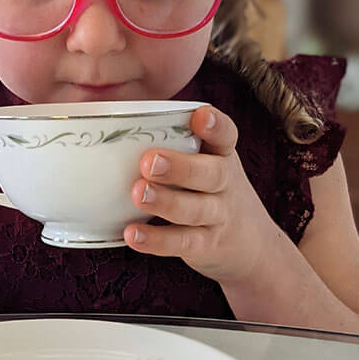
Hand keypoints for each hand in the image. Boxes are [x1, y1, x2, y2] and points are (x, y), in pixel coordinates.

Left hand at [124, 105, 276, 282]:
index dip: (216, 126)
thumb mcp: (207, 163)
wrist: (253, 247)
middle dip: (181, 167)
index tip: (200, 116)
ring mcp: (219, 217)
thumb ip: (173, 143)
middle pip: (212, 174)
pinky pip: (182, 243)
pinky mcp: (206, 246)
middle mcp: (225, 185)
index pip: (226, 136)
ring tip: (138, 193)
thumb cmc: (212, 192)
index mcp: (222, 156)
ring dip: (165, 202)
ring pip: (196, 210)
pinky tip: (132, 233)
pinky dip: (156, 240)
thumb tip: (105, 112)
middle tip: (149, 161)